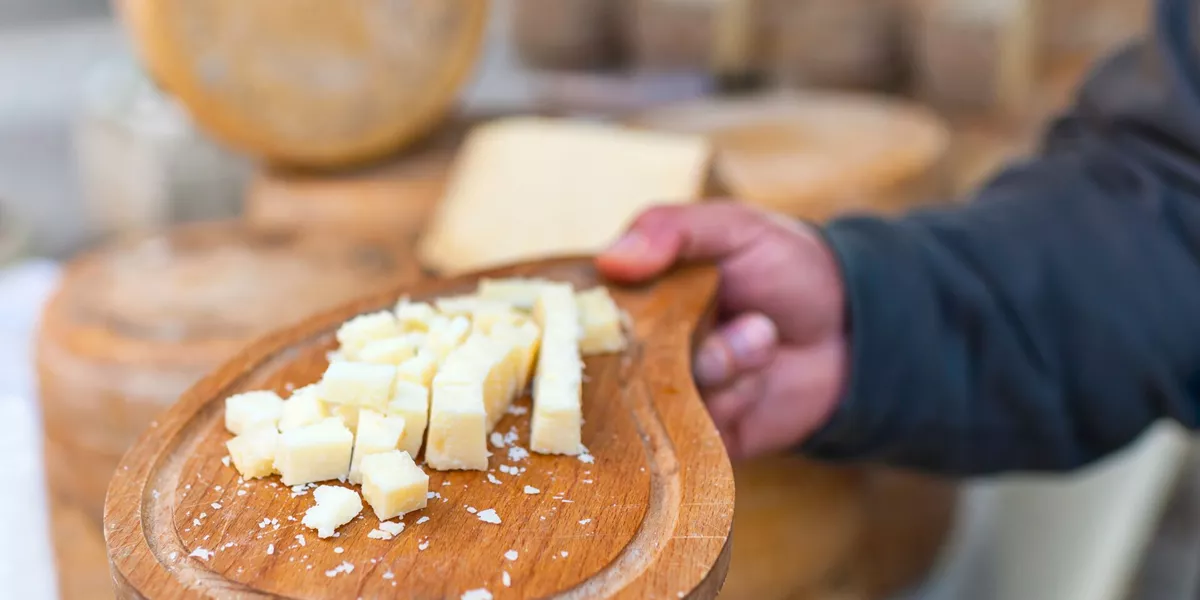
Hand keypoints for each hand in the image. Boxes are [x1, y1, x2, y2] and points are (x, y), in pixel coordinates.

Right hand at [596, 202, 848, 460]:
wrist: (855, 329)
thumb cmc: (790, 267)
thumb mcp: (733, 227)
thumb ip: (673, 230)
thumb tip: (610, 257)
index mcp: (641, 295)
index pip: (585, 308)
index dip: (586, 312)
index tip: (603, 306)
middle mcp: (647, 348)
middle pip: (614, 359)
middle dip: (663, 339)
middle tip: (703, 317)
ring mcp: (675, 392)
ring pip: (663, 390)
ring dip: (721, 359)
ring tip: (760, 333)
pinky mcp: (705, 433)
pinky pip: (697, 425)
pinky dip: (736, 393)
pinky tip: (762, 370)